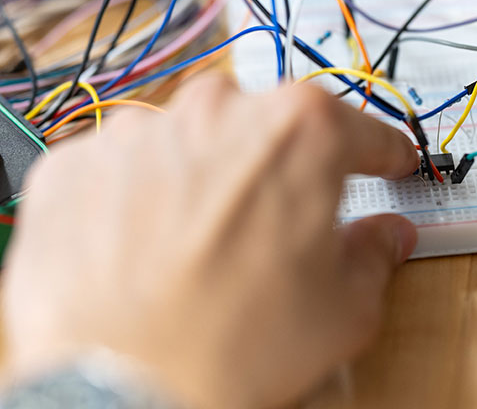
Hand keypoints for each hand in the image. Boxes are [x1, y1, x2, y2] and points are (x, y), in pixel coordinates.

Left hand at [2, 74, 419, 407]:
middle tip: (279, 226)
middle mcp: (218, 111)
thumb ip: (374, 255)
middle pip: (267, 125)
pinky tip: (149, 251)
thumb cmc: (233, 348)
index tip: (384, 161)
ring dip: (205, 179)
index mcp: (299, 131)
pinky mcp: (76, 167)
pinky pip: (123, 169)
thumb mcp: (345, 309)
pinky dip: (139, 199)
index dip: (382, 153)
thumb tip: (383, 238)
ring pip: (191, 140)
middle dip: (280, 168)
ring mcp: (139, 134)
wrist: (124, 394)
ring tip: (204, 248)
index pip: (360, 130)